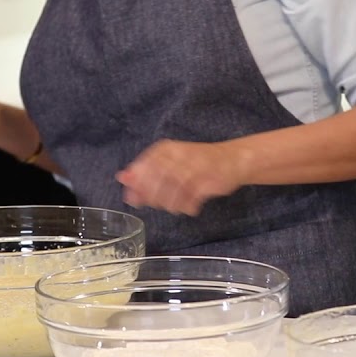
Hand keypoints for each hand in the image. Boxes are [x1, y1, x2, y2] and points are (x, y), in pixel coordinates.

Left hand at [115, 140, 244, 216]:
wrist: (232, 159)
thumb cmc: (197, 162)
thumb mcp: (170, 164)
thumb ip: (146, 172)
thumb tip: (123, 179)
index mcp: (166, 149)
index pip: (143, 167)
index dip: (138, 186)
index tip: (135, 200)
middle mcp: (178, 155)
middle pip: (155, 181)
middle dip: (154, 198)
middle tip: (160, 205)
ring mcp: (193, 167)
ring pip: (171, 192)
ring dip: (171, 204)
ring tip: (177, 207)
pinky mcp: (207, 180)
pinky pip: (189, 199)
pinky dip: (187, 207)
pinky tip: (190, 207)